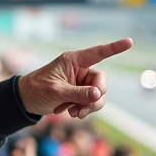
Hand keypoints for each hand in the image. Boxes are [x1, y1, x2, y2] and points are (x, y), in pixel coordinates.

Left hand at [18, 40, 132, 118]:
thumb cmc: (37, 90)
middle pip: (101, 82)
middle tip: (83, 109)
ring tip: (74, 114)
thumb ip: (78, 93)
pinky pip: (92, 102)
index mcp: (74, 61)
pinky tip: (70, 112)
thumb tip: (98, 95)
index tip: (129, 42)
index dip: (114, 48)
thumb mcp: (57, 92)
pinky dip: (84, 109)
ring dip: (89, 106)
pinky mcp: (80, 94)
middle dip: (95, 97)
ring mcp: (81, 82)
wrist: (26, 101)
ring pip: (98, 95)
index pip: (98, 53)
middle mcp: (80, 70)